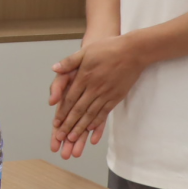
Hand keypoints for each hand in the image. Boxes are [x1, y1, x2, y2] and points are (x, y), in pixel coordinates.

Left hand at [49, 35, 147, 159]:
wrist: (132, 51)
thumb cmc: (108, 49)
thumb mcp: (85, 51)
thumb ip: (69, 62)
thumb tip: (54, 69)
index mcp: (84, 77)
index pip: (70, 99)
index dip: (63, 112)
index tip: (56, 124)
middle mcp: (94, 87)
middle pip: (79, 110)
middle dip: (69, 125)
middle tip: (61, 137)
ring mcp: (106, 93)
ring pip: (91, 114)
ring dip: (81, 127)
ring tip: (73, 139)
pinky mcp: (116, 96)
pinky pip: (105, 112)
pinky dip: (97, 122)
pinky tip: (90, 130)